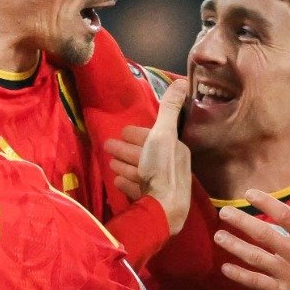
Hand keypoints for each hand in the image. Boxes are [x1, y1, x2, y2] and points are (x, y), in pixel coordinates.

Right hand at [102, 80, 191, 233]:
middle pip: (146, 155)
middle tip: (107, 146)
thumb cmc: (161, 168)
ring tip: (110, 164)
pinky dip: (128, 183)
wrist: (163, 208)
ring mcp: (164, 187)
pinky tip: (117, 181)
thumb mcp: (163, 133)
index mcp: (176, 151)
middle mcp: (173, 167)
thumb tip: (182, 81)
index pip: (155, 138)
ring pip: (141, 171)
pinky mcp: (154, 203)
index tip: (121, 132)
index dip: (137, 134)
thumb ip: (169, 108)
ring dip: (126, 165)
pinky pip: (138, 189)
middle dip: (127, 150)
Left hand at [215, 191, 289, 289]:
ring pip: (255, 257)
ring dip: (235, 246)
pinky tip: (225, 268)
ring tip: (219, 236)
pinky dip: (239, 275)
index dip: (265, 202)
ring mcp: (288, 274)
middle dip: (241, 221)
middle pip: (264, 234)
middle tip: (224, 212)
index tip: (249, 194)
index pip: (285, 215)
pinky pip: (256, 282)